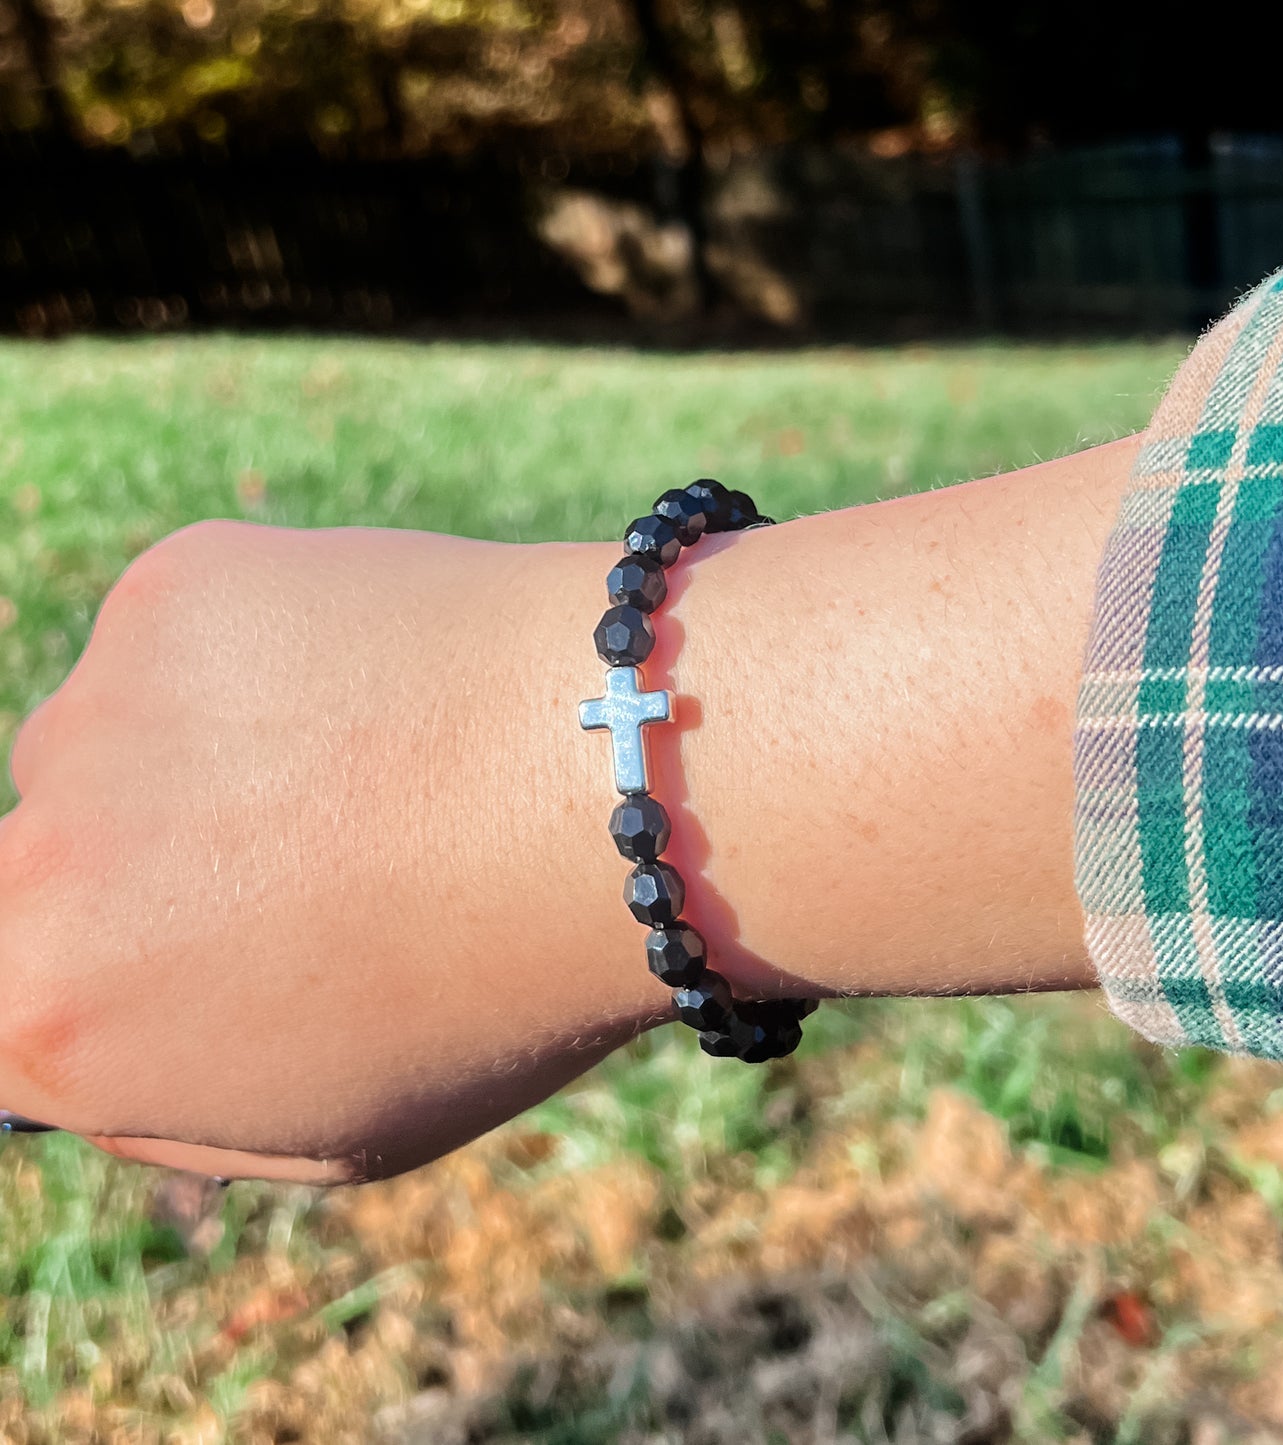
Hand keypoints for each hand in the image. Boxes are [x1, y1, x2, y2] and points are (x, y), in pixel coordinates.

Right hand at [0, 520, 660, 1182]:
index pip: (11, 996)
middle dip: (151, 869)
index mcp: (47, 1015)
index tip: (196, 946)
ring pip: (115, 738)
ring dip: (205, 757)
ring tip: (371, 771)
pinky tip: (379, 688)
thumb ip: (171, 1093)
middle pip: (45, 862)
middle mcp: (35, 857)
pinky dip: (261, 661)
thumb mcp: (337, 1126)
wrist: (616, 789)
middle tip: (307, 859)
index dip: (109, 974)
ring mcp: (102, 704)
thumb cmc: (498, 985)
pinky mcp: (178, 585)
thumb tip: (105, 1035)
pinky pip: (187, 641)